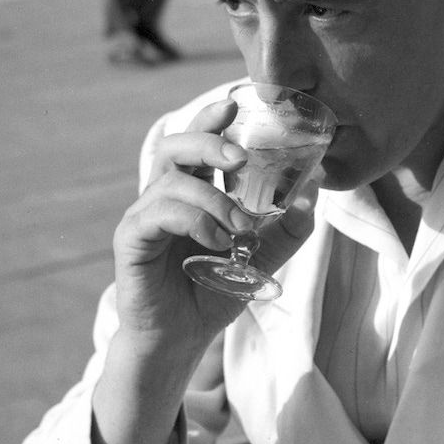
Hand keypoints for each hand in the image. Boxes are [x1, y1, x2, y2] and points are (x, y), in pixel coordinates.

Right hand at [111, 98, 317, 349]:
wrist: (181, 338)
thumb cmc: (212, 290)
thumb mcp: (261, 258)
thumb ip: (287, 228)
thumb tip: (312, 191)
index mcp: (192, 191)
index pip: (197, 142)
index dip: (210, 119)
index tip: (233, 105)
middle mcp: (165, 196)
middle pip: (176, 145)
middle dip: (209, 141)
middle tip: (240, 158)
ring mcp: (145, 215)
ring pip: (173, 179)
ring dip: (213, 199)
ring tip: (239, 229)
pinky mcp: (131, 239)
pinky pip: (159, 213)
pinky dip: (194, 221)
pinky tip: (216, 243)